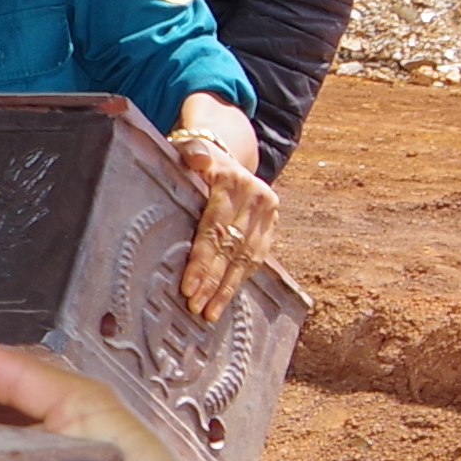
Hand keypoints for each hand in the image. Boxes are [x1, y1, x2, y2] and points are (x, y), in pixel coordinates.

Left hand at [164, 94, 275, 317]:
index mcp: (231, 181)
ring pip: (246, 256)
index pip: (215, 228)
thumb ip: (192, 153)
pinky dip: (240, 278)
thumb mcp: (189, 147)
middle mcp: (255, 196)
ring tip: (209, 312)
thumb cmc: (196, 157)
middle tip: (196, 307)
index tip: (188, 287)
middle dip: (212, 281)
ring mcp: (267, 210)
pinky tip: (225, 298)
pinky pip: (256, 256)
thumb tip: (197, 159)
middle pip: (230, 247)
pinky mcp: (272, 222)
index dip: (202, 260)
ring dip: (227, 287)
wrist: (227, 152)